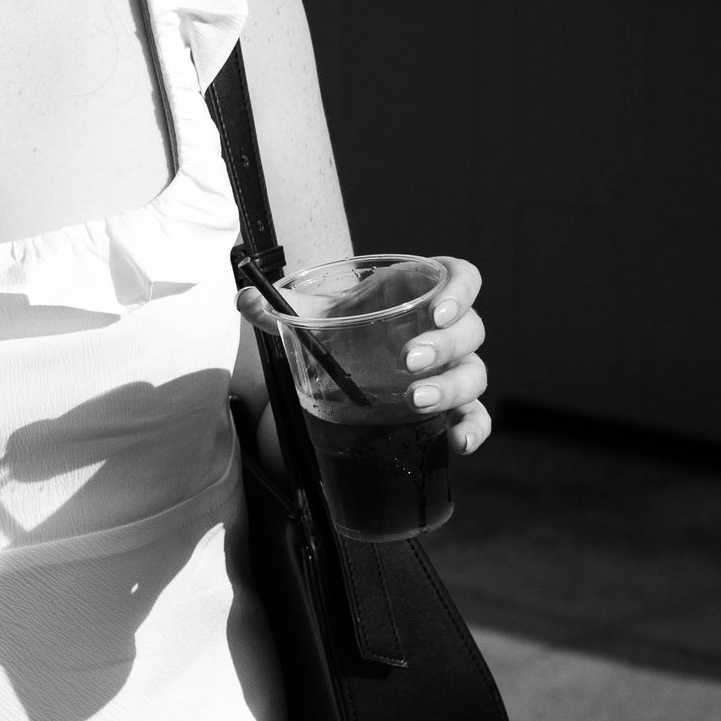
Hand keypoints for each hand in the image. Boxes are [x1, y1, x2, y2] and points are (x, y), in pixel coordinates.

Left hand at [237, 257, 491, 456]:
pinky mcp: (451, 404)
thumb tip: (245, 299)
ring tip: (417, 400)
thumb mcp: (311, 312)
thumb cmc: (339, 324)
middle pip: (470, 331)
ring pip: (474, 373)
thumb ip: (279, 305)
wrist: (343, 357)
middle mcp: (444, 329)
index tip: (438, 309)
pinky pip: (476, 416)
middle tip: (407, 361)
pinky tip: (459, 442)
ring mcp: (451, 367)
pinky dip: (475, 428)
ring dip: (453, 387)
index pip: (463, 278)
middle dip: (444, 346)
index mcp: (420, 292)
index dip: (461, 290)